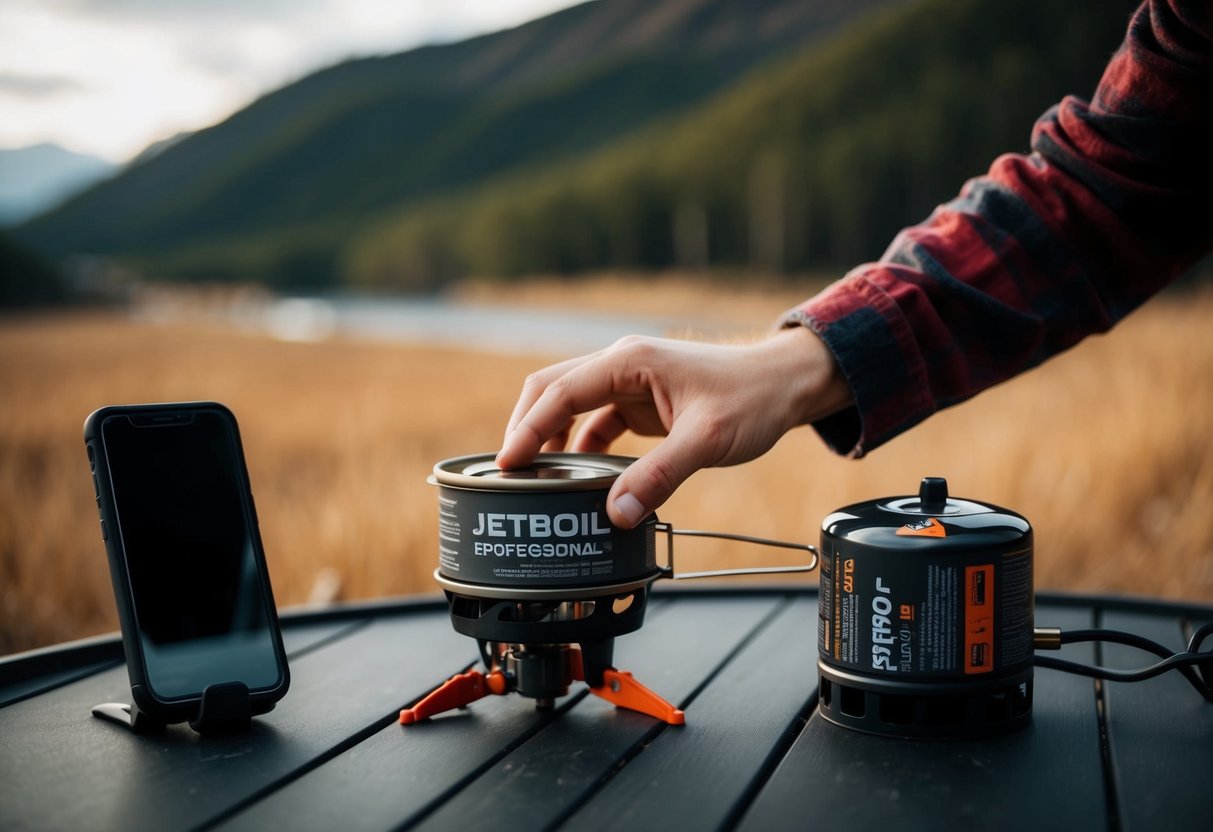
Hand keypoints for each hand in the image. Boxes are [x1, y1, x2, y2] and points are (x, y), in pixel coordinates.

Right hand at [495, 326, 852, 526]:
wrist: (784, 385)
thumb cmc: (751, 400)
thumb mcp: (707, 439)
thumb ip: (660, 475)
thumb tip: (618, 513)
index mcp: (629, 361)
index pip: (560, 391)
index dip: (527, 428)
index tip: (507, 464)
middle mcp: (622, 365)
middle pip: (553, 390)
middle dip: (526, 427)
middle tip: (509, 473)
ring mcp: (629, 383)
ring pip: (570, 406)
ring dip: (550, 439)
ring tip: (535, 479)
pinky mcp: (640, 403)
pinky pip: (595, 423)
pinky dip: (579, 448)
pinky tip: (577, 478)